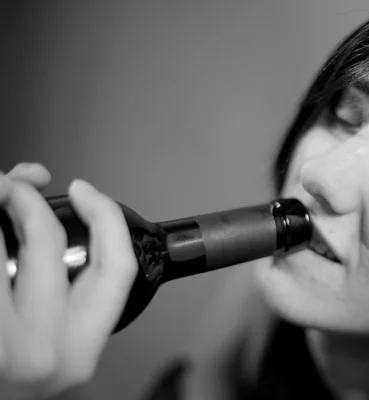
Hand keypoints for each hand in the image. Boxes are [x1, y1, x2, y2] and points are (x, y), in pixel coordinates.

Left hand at [0, 163, 137, 398]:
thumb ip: (66, 293)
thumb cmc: (6, 383)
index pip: (116, 266)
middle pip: (48, 240)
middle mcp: (40, 349)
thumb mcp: (55, 348)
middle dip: (28, 197)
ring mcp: (0, 343)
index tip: (84, 192)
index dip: (106, 216)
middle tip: (13, 188)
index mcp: (78, 349)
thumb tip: (52, 225)